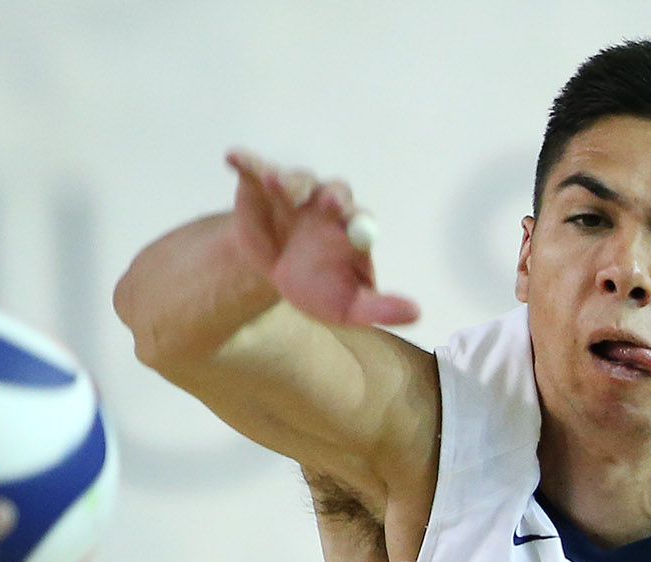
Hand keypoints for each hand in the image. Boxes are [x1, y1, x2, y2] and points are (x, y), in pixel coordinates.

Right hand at [225, 149, 419, 328]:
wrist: (276, 273)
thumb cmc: (319, 286)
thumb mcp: (348, 307)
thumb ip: (378, 309)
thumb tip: (416, 314)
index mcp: (350, 229)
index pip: (360, 221)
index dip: (358, 223)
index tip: (353, 233)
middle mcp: (327, 204)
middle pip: (336, 192)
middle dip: (334, 197)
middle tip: (329, 204)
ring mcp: (296, 193)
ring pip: (298, 181)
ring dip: (289, 182)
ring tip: (276, 185)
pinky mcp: (265, 187)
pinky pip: (257, 170)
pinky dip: (247, 163)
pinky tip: (234, 157)